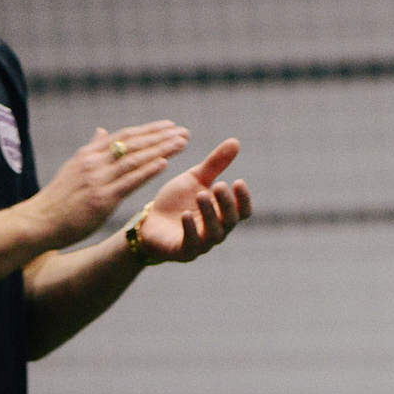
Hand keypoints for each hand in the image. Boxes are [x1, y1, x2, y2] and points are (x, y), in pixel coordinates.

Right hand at [30, 123, 189, 245]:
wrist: (39, 222)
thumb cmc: (58, 200)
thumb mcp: (73, 169)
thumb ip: (92, 150)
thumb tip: (102, 131)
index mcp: (88, 155)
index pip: (123, 136)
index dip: (148, 130)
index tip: (170, 125)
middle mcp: (93, 162)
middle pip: (132, 144)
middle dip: (160, 136)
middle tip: (184, 131)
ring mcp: (97, 179)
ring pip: (134, 159)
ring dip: (161, 149)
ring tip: (182, 142)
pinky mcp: (101, 198)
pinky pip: (129, 181)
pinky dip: (148, 170)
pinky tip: (165, 163)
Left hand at [127, 137, 252, 264]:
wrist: (149, 222)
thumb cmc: (177, 202)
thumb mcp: (196, 179)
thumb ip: (215, 164)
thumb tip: (235, 142)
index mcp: (223, 214)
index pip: (243, 211)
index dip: (243, 199)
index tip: (238, 181)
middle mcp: (218, 231)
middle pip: (230, 221)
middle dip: (226, 203)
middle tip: (218, 185)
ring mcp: (202, 243)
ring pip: (213, 233)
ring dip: (209, 214)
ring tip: (201, 195)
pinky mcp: (184, 252)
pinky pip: (192, 243)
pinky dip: (190, 229)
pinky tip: (185, 214)